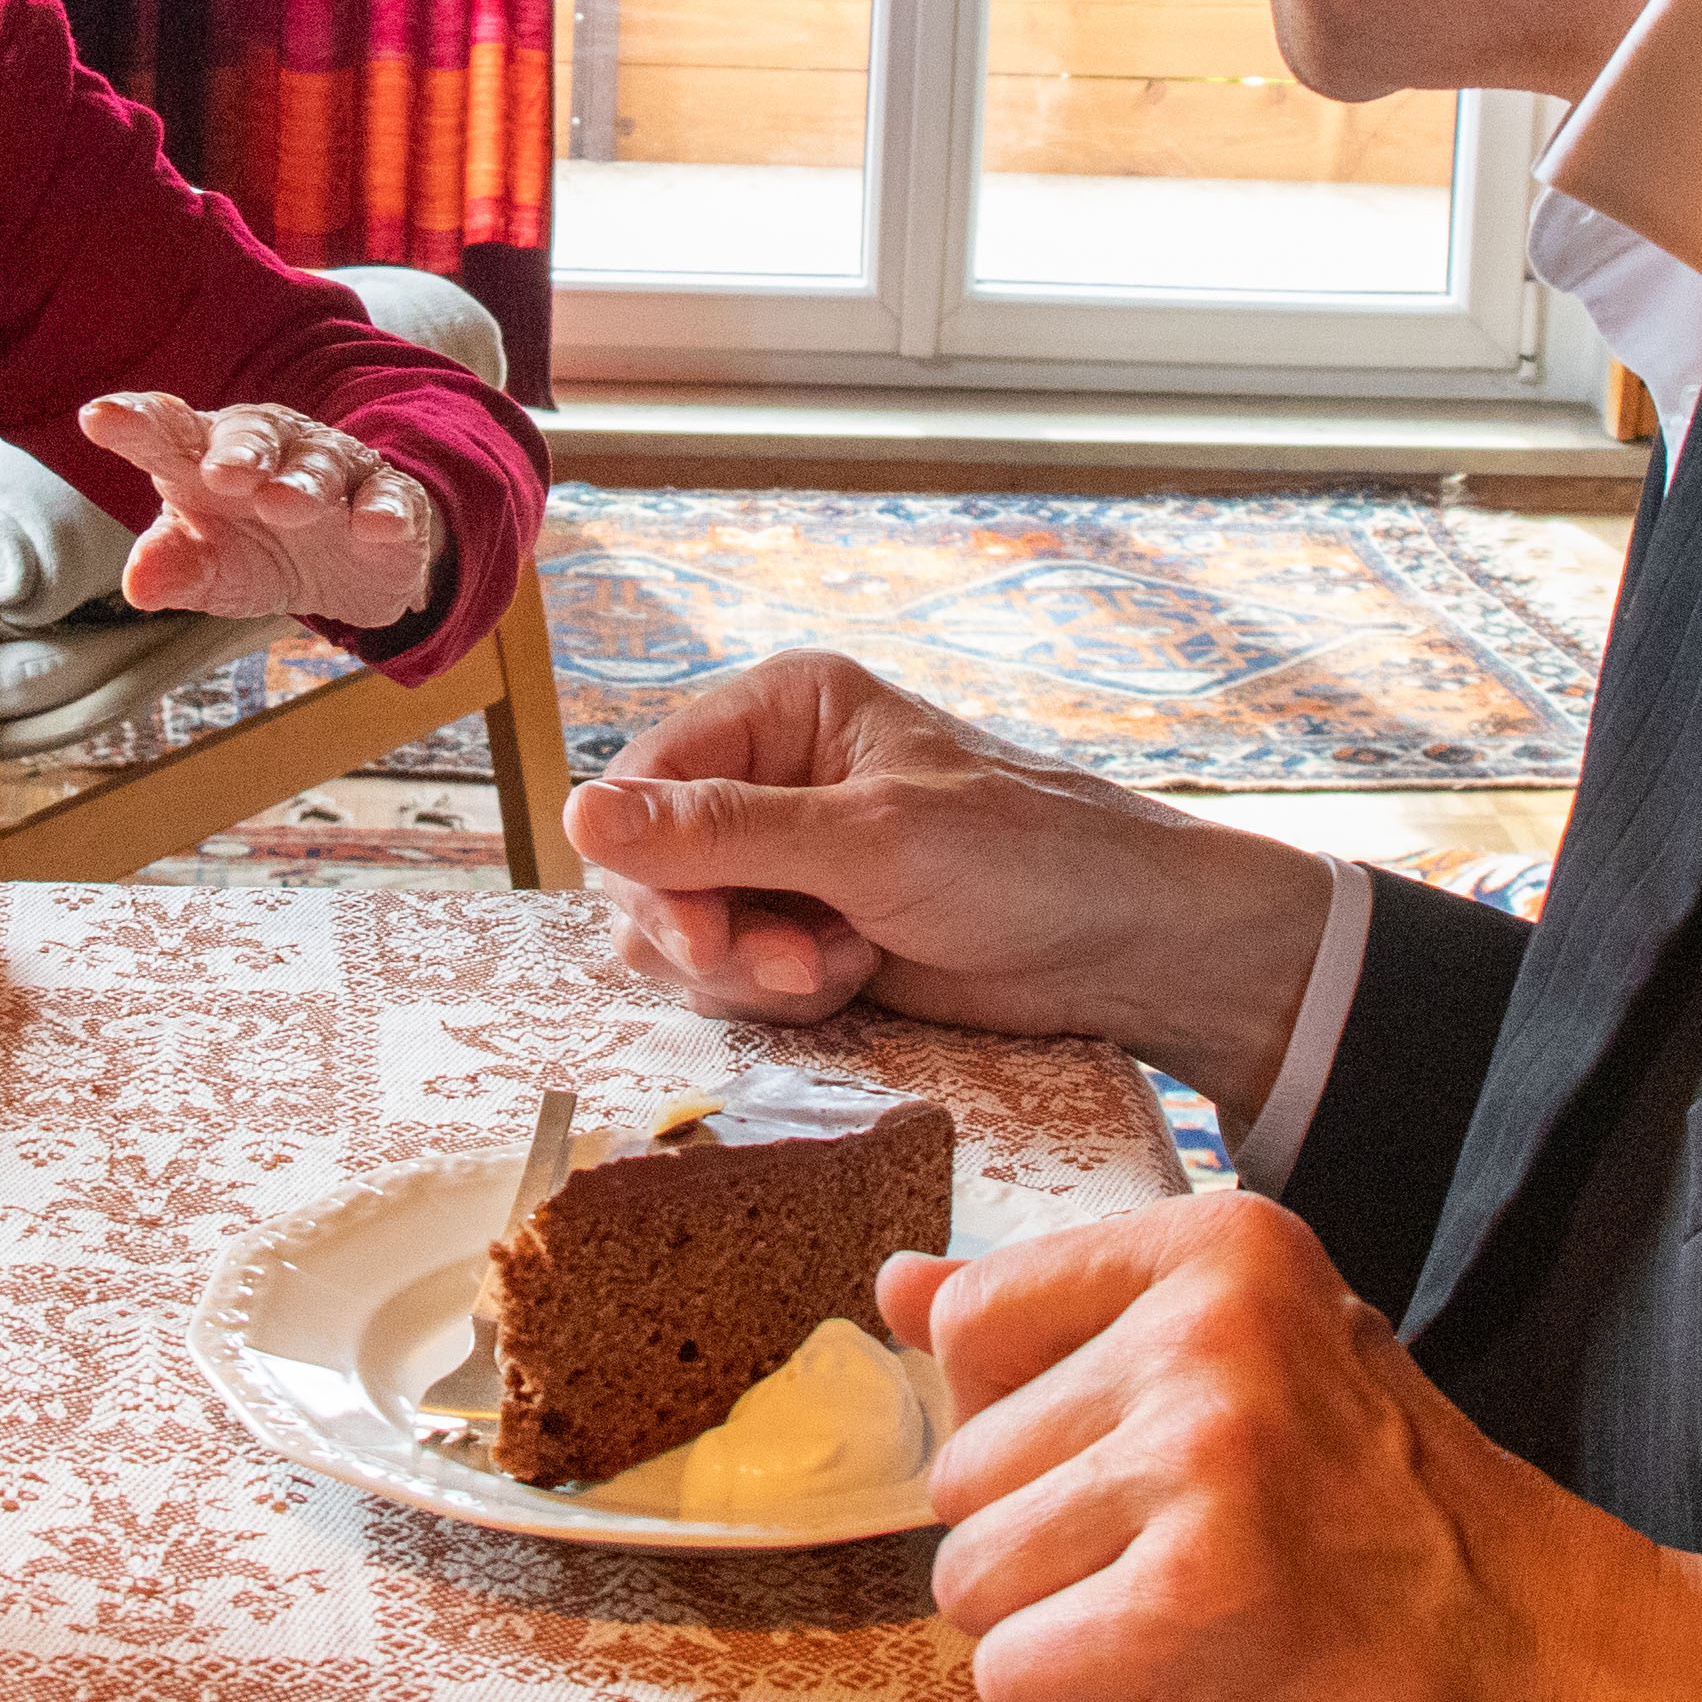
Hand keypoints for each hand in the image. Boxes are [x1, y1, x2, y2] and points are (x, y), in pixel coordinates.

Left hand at [75, 393, 442, 632]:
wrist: (350, 567)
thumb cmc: (258, 550)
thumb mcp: (212, 569)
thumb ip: (177, 567)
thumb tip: (137, 582)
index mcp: (209, 455)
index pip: (169, 430)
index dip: (137, 422)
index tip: (99, 418)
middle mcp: (272, 449)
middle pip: (252, 433)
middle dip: (238, 449)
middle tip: (219, 473)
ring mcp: (333, 469)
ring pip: (319, 462)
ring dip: (302, 481)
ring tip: (283, 504)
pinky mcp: (389, 501)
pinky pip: (390, 496)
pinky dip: (384, 509)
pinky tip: (375, 525)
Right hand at [564, 652, 1332, 1113]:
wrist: (1127, 947)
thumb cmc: (1024, 858)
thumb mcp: (867, 840)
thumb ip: (721, 833)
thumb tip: (573, 813)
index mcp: (782, 708)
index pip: (644, 783)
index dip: (648, 868)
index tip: (697, 940)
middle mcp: (771, 775)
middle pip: (650, 867)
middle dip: (708, 932)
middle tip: (794, 971)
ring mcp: (789, 861)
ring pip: (685, 931)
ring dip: (750, 971)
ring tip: (838, 971)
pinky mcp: (810, 933)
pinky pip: (738, 976)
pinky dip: (785, 994)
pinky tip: (856, 980)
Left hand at [902, 1196, 1701, 1701]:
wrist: (1547, 1661)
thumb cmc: (1382, 1515)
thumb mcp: (1243, 1363)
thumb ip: (1063, 1321)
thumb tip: (897, 1284)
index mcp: (1215, 1247)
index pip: (972, 1324)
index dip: (1023, 1431)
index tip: (1131, 1469)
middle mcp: (1208, 1327)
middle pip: (961, 1470)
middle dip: (1046, 1551)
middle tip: (1187, 1566)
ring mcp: (1209, 1453)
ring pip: (972, 1579)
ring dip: (1062, 1634)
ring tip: (1193, 1623)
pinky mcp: (1205, 1591)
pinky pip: (1019, 1675)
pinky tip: (1195, 1687)